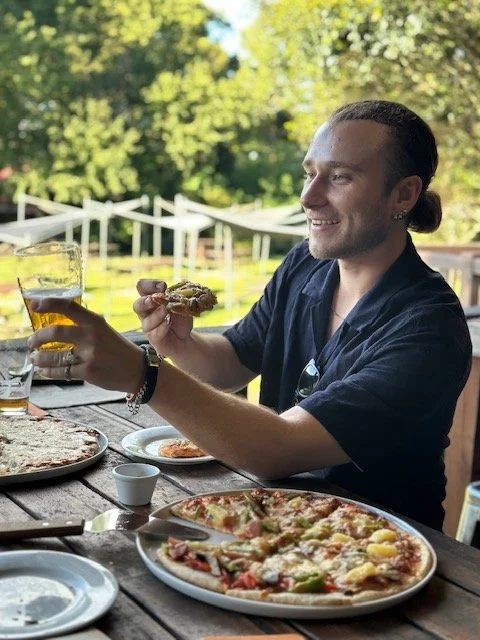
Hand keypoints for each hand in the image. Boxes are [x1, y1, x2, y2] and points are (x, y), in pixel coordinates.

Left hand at [27, 298, 144, 392]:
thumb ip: (82, 326)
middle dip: (37, 338)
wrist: (137, 370)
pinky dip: (48, 372)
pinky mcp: (88, 372)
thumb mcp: (103, 330)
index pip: (68, 307)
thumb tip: (53, 327)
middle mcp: (92, 336)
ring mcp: (90, 355)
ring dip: (40, 358)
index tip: (34, 305)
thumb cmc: (117, 349)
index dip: (49, 303)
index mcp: (95, 321)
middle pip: (55, 332)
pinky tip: (45, 370)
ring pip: (54, 356)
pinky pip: (61, 371)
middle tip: (31, 342)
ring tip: (36, 358)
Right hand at [133, 279, 192, 356]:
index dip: (150, 284)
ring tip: (166, 311)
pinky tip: (168, 323)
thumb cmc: (179, 317)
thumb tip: (175, 292)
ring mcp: (148, 325)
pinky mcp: (153, 337)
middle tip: (156, 299)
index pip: (142, 287)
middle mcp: (145, 311)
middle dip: (146, 301)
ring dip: (157, 314)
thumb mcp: (180, 304)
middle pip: (137, 304)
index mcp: (150, 298)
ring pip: (146, 320)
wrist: (183, 337)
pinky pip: (154, 332)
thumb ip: (176, 297)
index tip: (163, 286)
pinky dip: (162, 326)